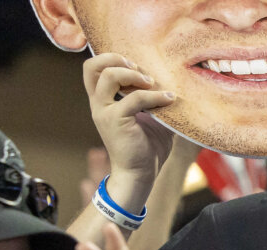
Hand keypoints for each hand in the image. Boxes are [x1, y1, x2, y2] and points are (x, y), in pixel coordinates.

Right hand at [83, 52, 175, 212]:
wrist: (141, 174)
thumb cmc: (147, 147)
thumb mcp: (153, 118)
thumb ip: (155, 100)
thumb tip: (175, 85)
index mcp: (103, 100)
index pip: (93, 69)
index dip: (111, 58)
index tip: (136, 66)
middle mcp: (99, 103)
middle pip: (91, 66)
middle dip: (116, 59)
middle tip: (139, 69)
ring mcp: (104, 111)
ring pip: (108, 76)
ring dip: (133, 75)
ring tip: (152, 82)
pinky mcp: (115, 121)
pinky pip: (134, 99)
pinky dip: (154, 96)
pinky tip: (169, 99)